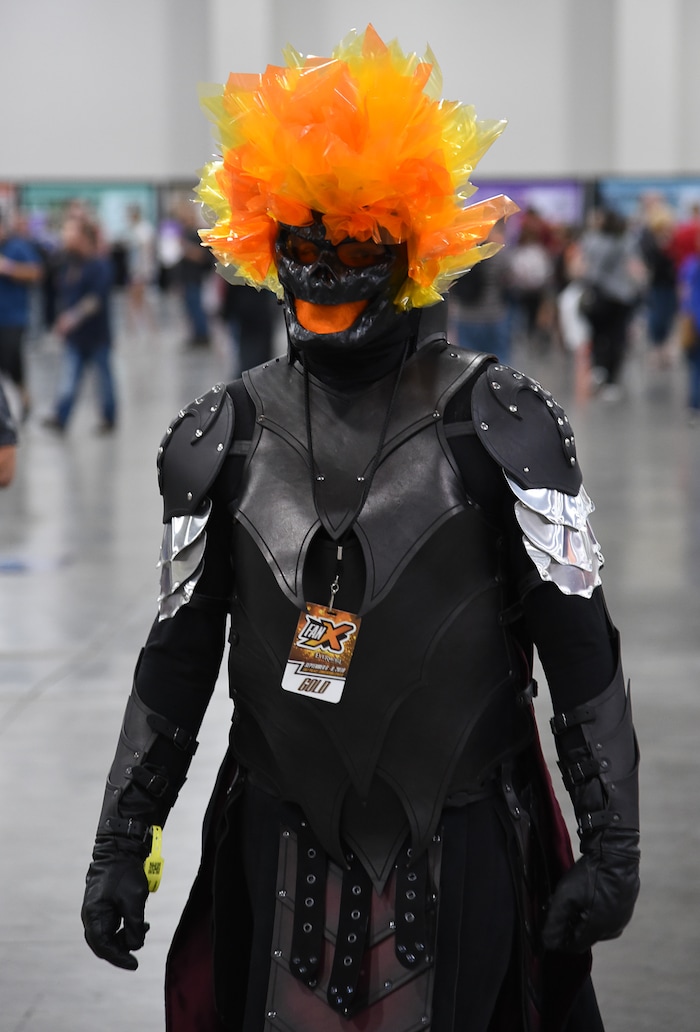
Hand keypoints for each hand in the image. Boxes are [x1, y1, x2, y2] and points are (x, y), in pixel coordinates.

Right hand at [81, 837, 149, 969]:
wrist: (120, 849)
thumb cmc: (125, 874)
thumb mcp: (133, 902)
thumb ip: (134, 927)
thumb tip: (135, 946)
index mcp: (93, 916)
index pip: (103, 946)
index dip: (118, 958)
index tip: (134, 964)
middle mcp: (92, 916)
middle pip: (104, 944)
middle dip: (121, 949)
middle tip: (138, 956)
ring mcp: (98, 911)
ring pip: (110, 935)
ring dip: (126, 937)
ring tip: (145, 929)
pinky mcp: (106, 906)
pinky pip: (114, 925)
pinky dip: (127, 927)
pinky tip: (143, 924)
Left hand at [541, 828, 639, 952]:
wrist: (616, 856)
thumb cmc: (591, 876)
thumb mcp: (566, 897)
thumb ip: (555, 922)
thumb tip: (547, 943)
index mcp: (598, 931)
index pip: (574, 947)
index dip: (560, 938)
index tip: (551, 922)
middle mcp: (612, 930)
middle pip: (584, 936)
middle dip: (569, 924)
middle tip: (559, 905)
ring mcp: (622, 919)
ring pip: (595, 926)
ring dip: (581, 917)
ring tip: (573, 897)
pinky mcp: (626, 908)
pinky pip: (605, 917)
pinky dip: (594, 910)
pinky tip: (588, 894)